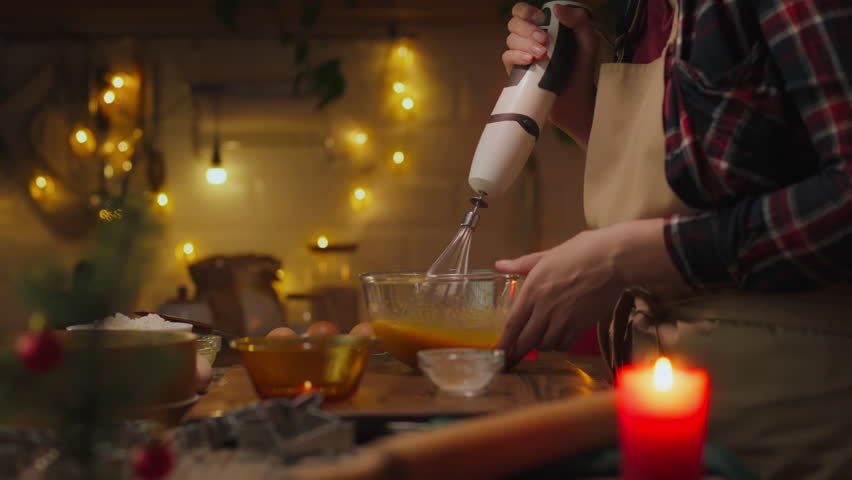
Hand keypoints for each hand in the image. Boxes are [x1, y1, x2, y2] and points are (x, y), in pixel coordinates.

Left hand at [495, 219, 684, 365]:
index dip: (504, 343)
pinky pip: (565, 344)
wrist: (613, 260)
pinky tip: (558, 339)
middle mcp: (545, 309)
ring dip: (540, 346)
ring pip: (546, 344)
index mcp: (533, 290)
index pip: (512, 324)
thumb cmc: (580, 251)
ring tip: (538, 341)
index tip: (497, 354)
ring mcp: (564, 319)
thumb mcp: (547, 255)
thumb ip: (522, 264)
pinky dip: (559, 345)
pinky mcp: (582, 326)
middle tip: (512, 359)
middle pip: (526, 340)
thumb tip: (499, 264)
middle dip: (518, 352)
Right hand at [502, 2, 599, 148]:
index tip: (540, 19)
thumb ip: (579, 20)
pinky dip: (517, 56)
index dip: (526, 11)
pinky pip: (507, 57)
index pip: (524, 12)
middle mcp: (530, 39)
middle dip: (528, 29)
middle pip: (514, 23)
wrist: (576, 98)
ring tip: (542, 55)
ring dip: (525, 43)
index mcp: (545, 27)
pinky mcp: (516, 71)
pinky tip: (530, 61)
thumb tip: (557, 8)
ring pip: (510, 40)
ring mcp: (522, 55)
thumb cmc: (582, 69)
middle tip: (544, 40)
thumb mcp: (587, 41)